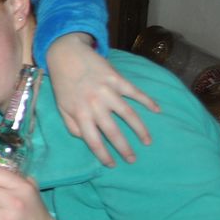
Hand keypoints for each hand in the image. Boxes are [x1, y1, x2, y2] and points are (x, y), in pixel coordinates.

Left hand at [46, 34, 159, 165]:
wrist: (66, 54)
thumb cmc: (63, 83)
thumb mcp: (61, 106)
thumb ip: (72, 124)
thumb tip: (85, 139)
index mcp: (79, 113)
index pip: (93, 140)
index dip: (103, 154)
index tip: (112, 164)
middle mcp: (94, 104)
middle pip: (113, 131)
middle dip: (124, 148)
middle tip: (133, 159)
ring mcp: (107, 91)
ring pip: (128, 114)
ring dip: (140, 130)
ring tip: (147, 141)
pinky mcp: (117, 79)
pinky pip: (135, 92)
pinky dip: (148, 101)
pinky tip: (157, 110)